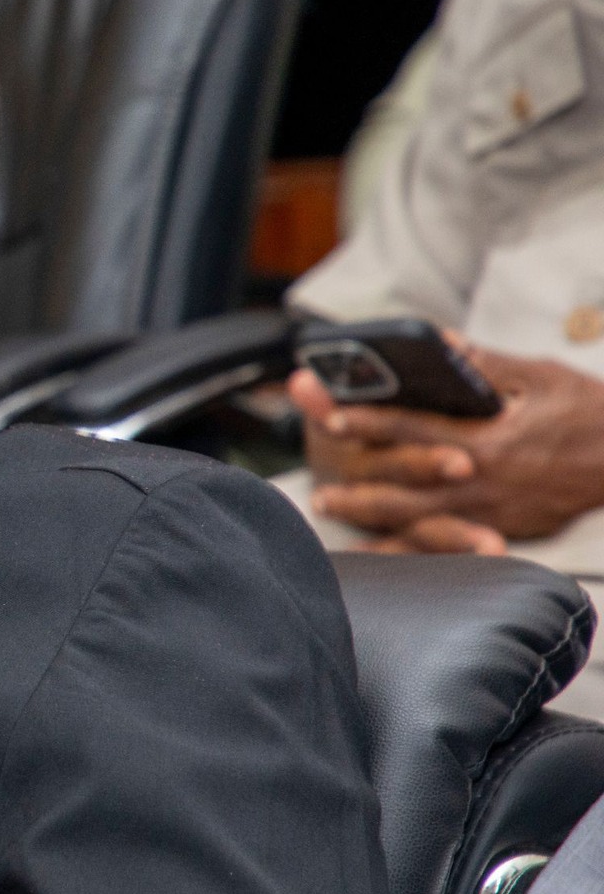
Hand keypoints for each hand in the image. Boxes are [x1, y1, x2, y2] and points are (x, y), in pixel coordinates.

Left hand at [294, 336, 603, 545]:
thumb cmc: (590, 412)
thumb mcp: (540, 377)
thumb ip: (484, 364)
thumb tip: (439, 342)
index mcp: (488, 437)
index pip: (415, 427)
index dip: (370, 421)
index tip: (331, 416)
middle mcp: (483, 479)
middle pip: (405, 483)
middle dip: (356, 484)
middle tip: (318, 486)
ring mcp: (492, 511)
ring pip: (418, 520)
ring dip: (371, 516)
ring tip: (330, 509)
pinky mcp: (504, 529)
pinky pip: (445, 544)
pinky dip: (408, 549)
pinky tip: (378, 552)